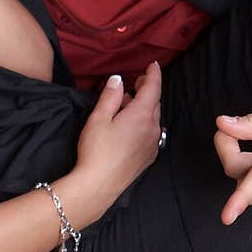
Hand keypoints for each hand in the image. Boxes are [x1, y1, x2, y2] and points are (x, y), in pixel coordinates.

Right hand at [68, 62, 162, 221]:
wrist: (99, 186)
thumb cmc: (96, 150)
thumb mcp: (99, 118)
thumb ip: (111, 96)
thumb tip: (118, 80)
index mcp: (142, 115)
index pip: (153, 88)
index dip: (153, 74)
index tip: (153, 65)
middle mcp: (153, 128)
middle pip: (155, 102)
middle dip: (147, 90)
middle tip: (136, 82)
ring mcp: (153, 144)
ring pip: (153, 118)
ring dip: (144, 108)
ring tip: (127, 105)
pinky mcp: (148, 156)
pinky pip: (151, 133)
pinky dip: (144, 123)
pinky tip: (130, 127)